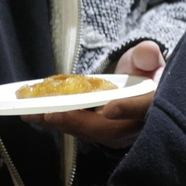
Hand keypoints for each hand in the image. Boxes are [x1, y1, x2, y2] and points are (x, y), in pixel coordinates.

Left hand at [37, 41, 164, 148]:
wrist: (141, 90)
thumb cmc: (145, 73)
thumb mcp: (149, 60)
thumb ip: (148, 55)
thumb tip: (147, 51)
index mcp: (153, 104)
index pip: (144, 108)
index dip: (128, 109)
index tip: (109, 108)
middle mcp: (136, 126)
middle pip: (109, 129)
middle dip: (78, 122)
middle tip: (51, 114)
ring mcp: (118, 134)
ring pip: (90, 133)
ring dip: (60, 124)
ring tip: (32, 114)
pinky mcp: (100, 135)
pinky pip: (79, 131)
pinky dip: (58, 122)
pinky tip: (35, 115)